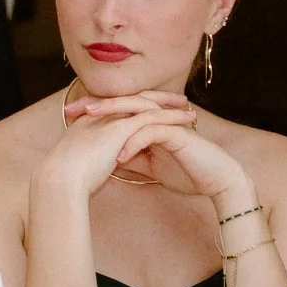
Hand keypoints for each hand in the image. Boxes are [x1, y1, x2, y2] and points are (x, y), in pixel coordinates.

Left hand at [60, 88, 255, 207]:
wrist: (217, 182)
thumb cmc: (187, 173)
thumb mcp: (151, 167)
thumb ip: (132, 158)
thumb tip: (108, 160)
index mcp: (151, 121)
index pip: (119, 111)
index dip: (96, 113)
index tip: (70, 119)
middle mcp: (159, 116)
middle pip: (123, 104)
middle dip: (96, 106)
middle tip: (72, 111)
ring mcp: (169, 122)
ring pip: (136, 111)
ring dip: (111, 116)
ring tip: (89, 122)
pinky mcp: (178, 133)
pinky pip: (151, 133)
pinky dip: (134, 143)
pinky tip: (120, 156)